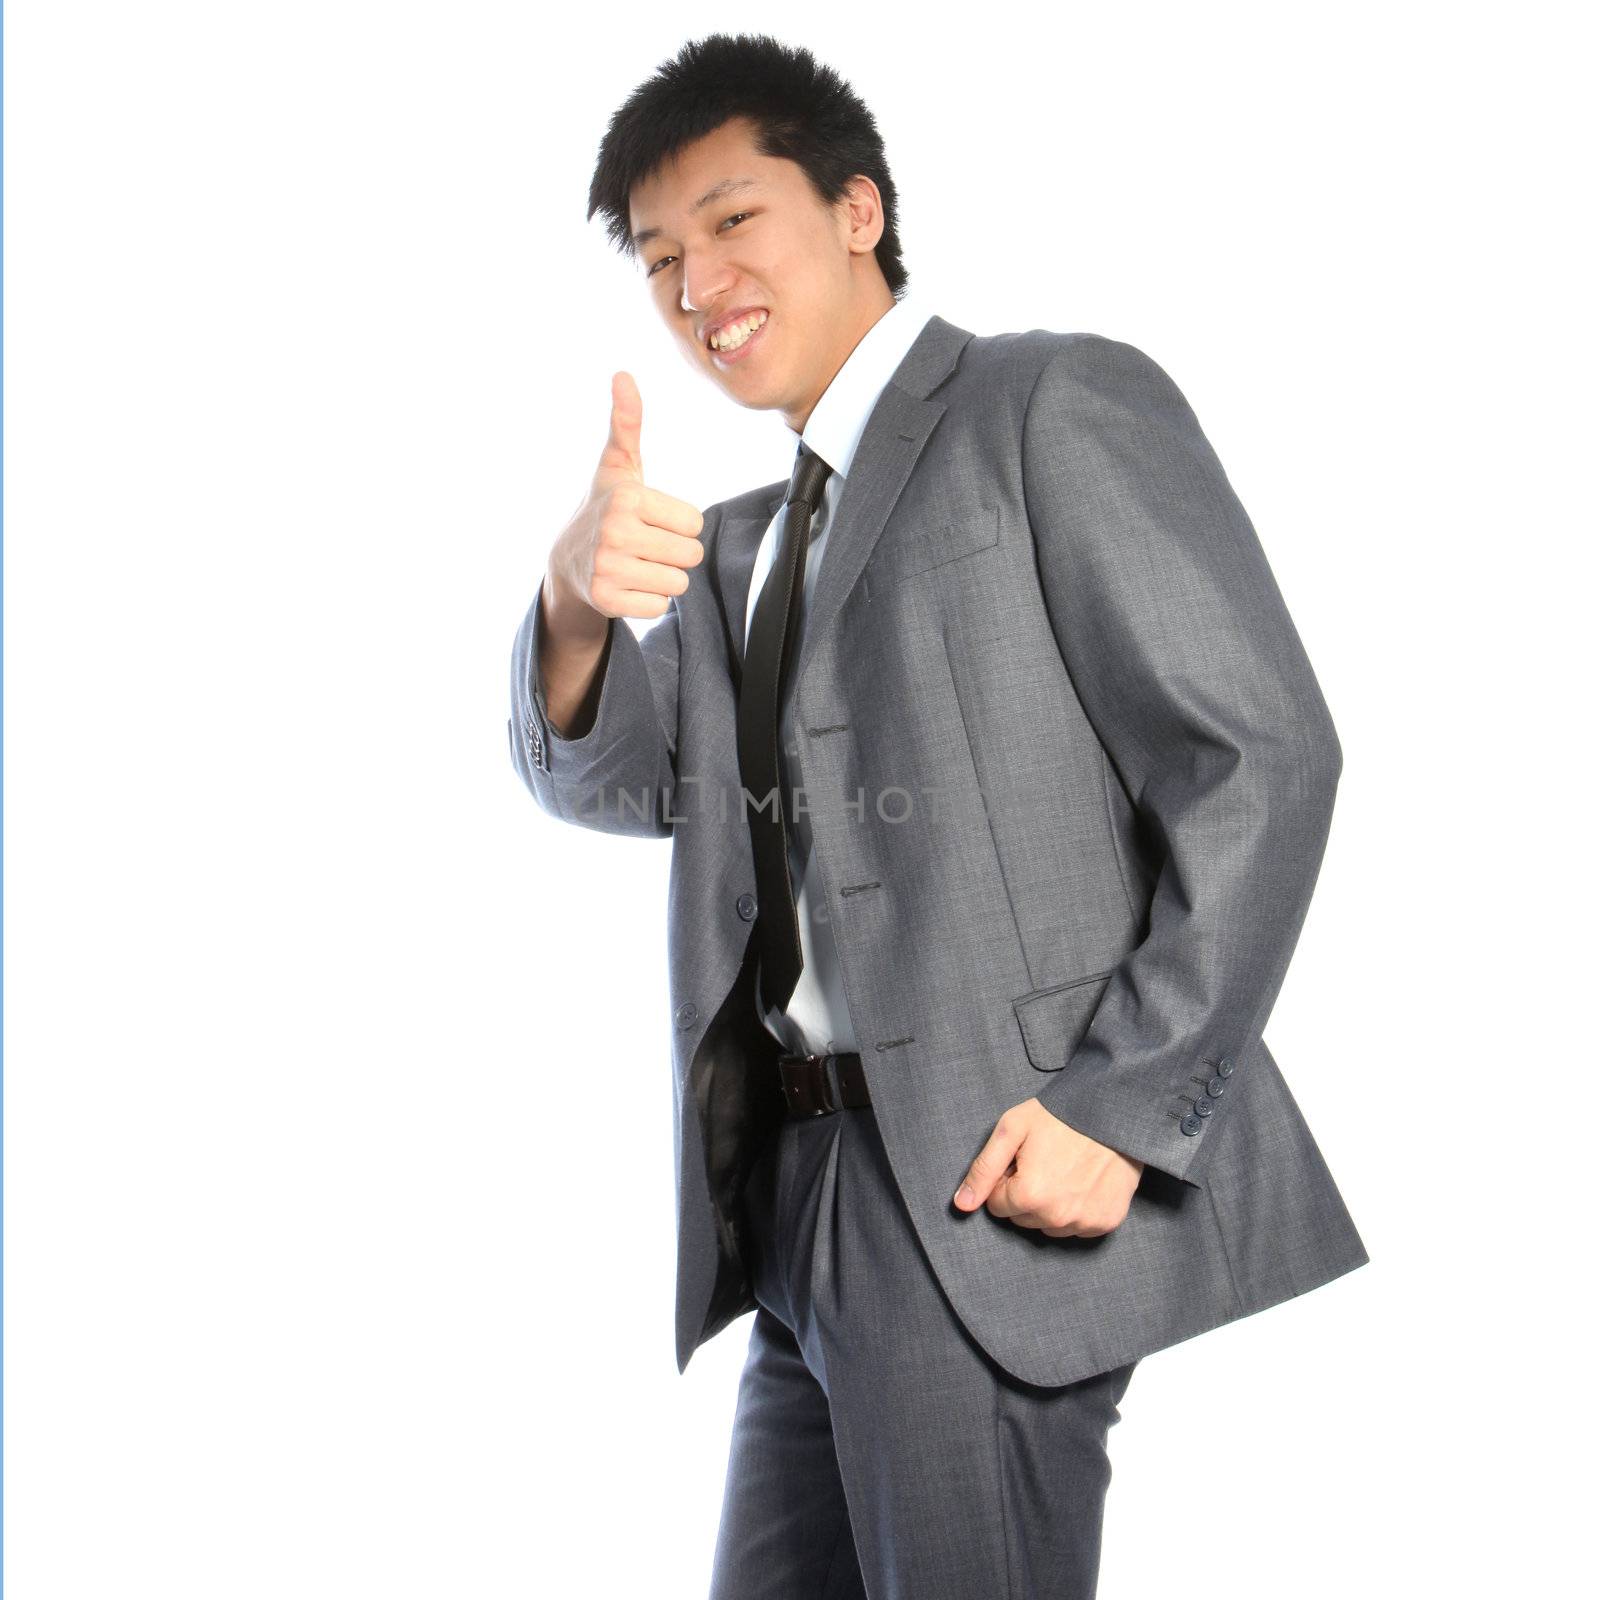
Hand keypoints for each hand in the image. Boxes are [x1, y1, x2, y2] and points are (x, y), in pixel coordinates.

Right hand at [549, 370, 706, 623]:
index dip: (678, 524)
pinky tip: (627, 586)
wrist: (567, 563)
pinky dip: (649, 601)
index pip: (694, 523)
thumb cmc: (605, 508)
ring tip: (636, 565)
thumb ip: (627, 424)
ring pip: (679, 583)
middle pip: (691, 555)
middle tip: (644, 546)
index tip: (649, 520)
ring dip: (664, 578)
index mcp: (627, 498)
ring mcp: (608, 569)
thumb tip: (623, 374)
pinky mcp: (607, 601)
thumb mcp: (618, 467)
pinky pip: (660, 607)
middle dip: (674, 553)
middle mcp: (615, 532)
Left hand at [952, 1098, 1143, 1237]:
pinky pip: (1077, 1228)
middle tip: (1043, 1163)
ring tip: (1063, 1171)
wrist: (1111, 1111)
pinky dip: (1076, 1209)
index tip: (1022, 1161)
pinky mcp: (1106, 1222)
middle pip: (1022, 1219)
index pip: (997, 1205)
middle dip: (1025, 1194)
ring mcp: (1084, 1222)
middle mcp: (1058, 1217)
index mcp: (1030, 1195)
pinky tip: (1082, 1182)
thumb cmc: (1058, 1116)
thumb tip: (962, 1204)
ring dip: (1049, 1205)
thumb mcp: (1011, 1130)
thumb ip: (983, 1170)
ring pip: (1048, 1226)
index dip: (1006, 1180)